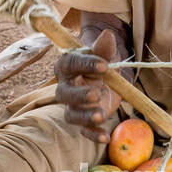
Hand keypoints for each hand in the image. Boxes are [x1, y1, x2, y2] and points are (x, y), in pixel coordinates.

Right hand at [55, 28, 118, 143]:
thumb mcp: (105, 55)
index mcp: (67, 66)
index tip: (105, 65)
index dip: (86, 65)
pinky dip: (93, 135)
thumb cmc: (101, 64)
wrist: (106, 78)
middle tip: (96, 94)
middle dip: (79, 96)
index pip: (70, 65)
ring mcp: (73, 107)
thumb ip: (104, 48)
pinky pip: (84, 131)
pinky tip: (105, 137)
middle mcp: (65, 88)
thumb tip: (107, 34)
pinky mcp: (83, 121)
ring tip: (101, 115)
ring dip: (85, 117)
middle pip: (64, 95)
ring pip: (71, 115)